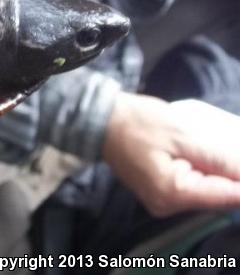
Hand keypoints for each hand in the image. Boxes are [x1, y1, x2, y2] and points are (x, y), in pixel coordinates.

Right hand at [103, 94, 239, 216]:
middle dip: (232, 172)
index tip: (237, 152)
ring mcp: (164, 202)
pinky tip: (200, 151)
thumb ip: (221, 157)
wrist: (100, 120)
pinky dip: (204, 171)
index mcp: (174, 194)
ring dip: (219, 171)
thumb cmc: (138, 122)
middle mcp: (170, 207)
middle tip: (223, 141)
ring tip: (209, 144)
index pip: (231, 196)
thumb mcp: (183, 134)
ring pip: (209, 192)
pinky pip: (194, 187)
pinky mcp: (161, 193)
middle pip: (221, 196)